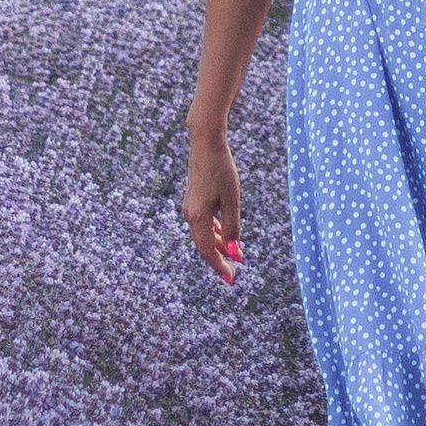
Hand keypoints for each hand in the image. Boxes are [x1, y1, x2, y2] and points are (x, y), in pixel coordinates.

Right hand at [183, 131, 243, 283]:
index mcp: (198, 218)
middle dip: (219, 260)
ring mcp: (190, 208)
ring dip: (219, 246)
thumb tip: (235, 253)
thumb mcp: (232, 201)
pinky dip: (215, 233)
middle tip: (233, 274)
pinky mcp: (193, 200)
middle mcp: (190, 215)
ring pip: (204, 235)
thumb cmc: (222, 171)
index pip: (208, 251)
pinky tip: (226, 236)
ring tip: (235, 255)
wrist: (205, 146)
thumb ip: (233, 228)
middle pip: (204, 246)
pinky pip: (204, 224)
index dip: (220, 266)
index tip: (231, 279)